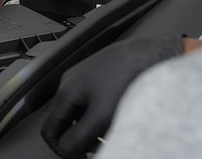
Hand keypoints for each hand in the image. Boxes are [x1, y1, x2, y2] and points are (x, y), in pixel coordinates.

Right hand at [40, 36, 184, 157]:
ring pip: (81, 112)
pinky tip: (120, 115)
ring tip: (113, 132)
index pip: (49, 130)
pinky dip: (103, 114)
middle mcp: (72, 82)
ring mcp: (87, 76)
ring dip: (93, 127)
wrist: (152, 52)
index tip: (81, 156)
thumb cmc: (128, 80)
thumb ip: (78, 136)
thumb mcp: (101, 117)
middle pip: (66, 121)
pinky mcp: (102, 74)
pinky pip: (94, 101)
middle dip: (80, 138)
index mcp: (65, 91)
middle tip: (100, 146)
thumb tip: (65, 148)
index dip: (62, 149)